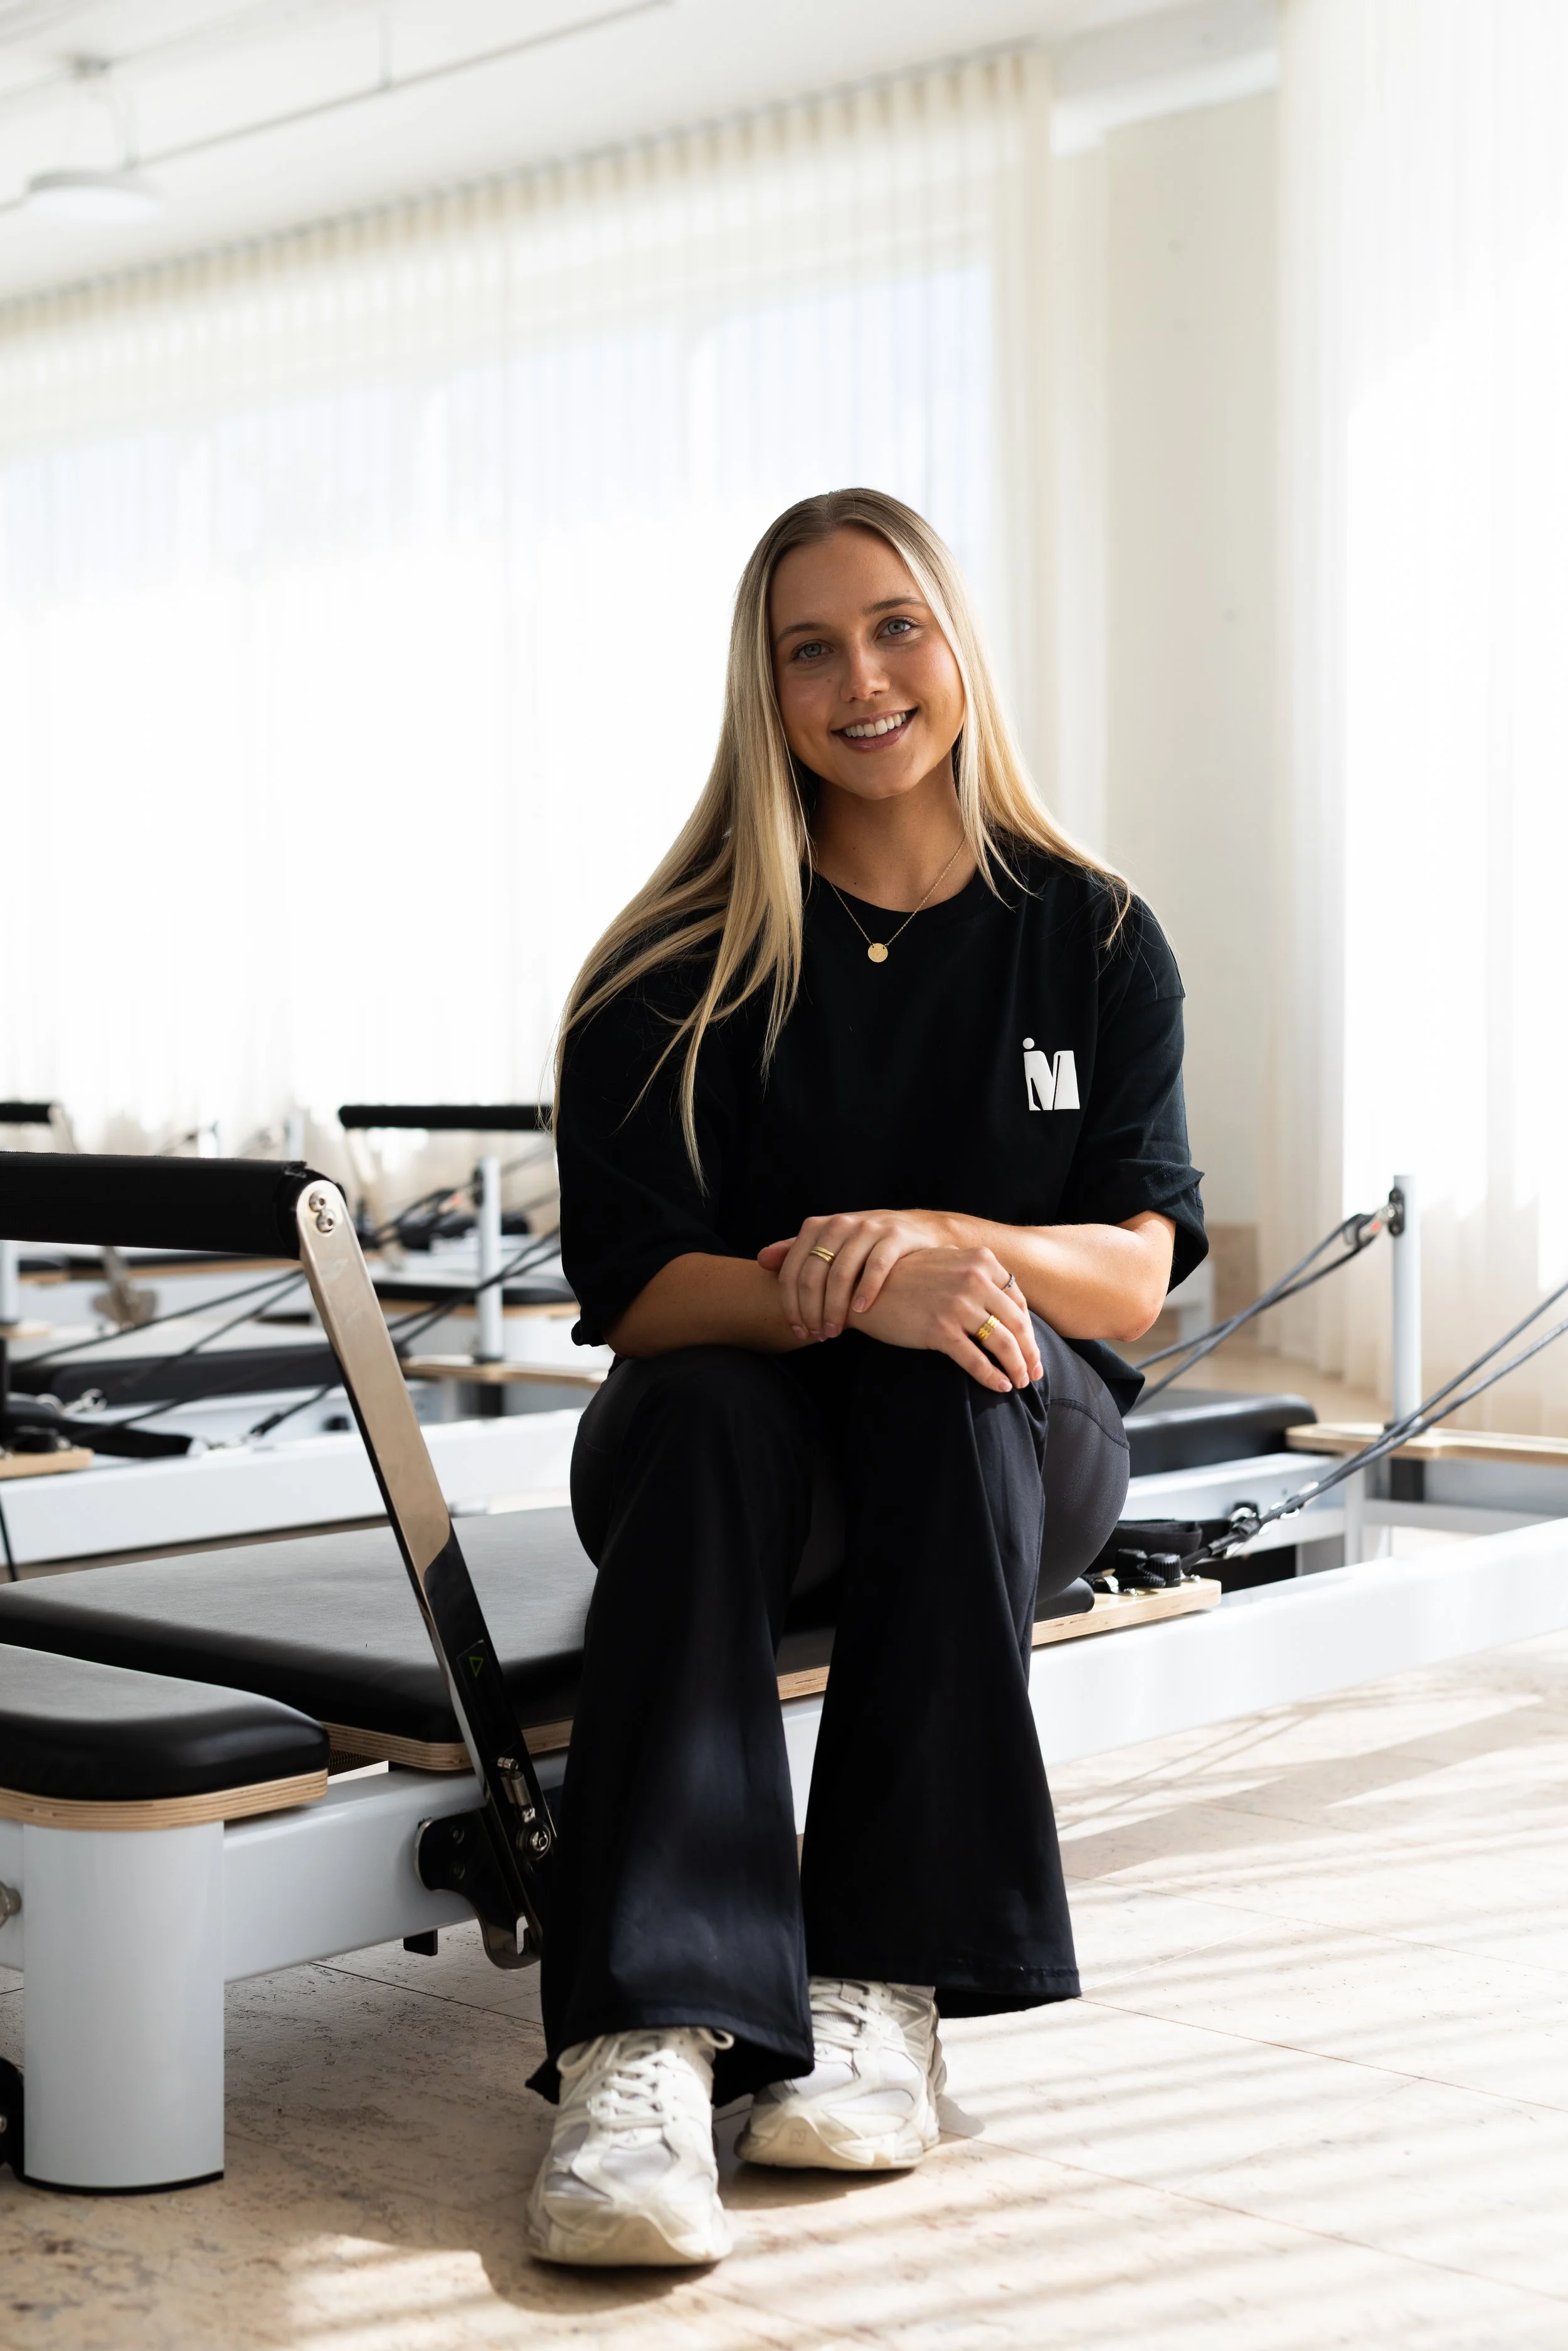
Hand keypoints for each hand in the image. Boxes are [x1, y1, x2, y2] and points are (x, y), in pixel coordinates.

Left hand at [760, 1209, 957, 1340]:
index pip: (792, 1271)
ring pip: (841, 1273)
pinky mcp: (895, 1236)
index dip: (791, 1305)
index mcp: (818, 1227)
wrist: (920, 1230)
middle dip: (812, 1311)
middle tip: (818, 1335)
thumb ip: (796, 1252)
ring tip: (835, 1331)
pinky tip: (860, 1312)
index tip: (798, 1330)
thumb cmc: (866, 1244)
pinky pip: (876, 1266)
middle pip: (813, 1275)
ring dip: (835, 1308)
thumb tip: (761, 1260)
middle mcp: (840, 1223)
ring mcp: (868, 1228)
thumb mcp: (830, 1245)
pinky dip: (866, 1291)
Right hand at [853, 1246, 1043, 1392]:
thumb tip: (1005, 1293)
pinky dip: (992, 1376)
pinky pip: (976, 1360)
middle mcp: (974, 1280)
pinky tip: (1000, 1386)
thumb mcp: (945, 1260)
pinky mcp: (940, 1330)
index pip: (1017, 1301)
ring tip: (1020, 1382)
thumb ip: (974, 1270)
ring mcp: (958, 1305)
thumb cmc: (905, 1276)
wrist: (865, 1288)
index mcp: (981, 1261)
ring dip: (1017, 1367)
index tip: (1031, 1347)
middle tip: (1033, 1372)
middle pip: (1016, 1324)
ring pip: (1002, 1343)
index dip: (1028, 1328)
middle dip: (1030, 1353)